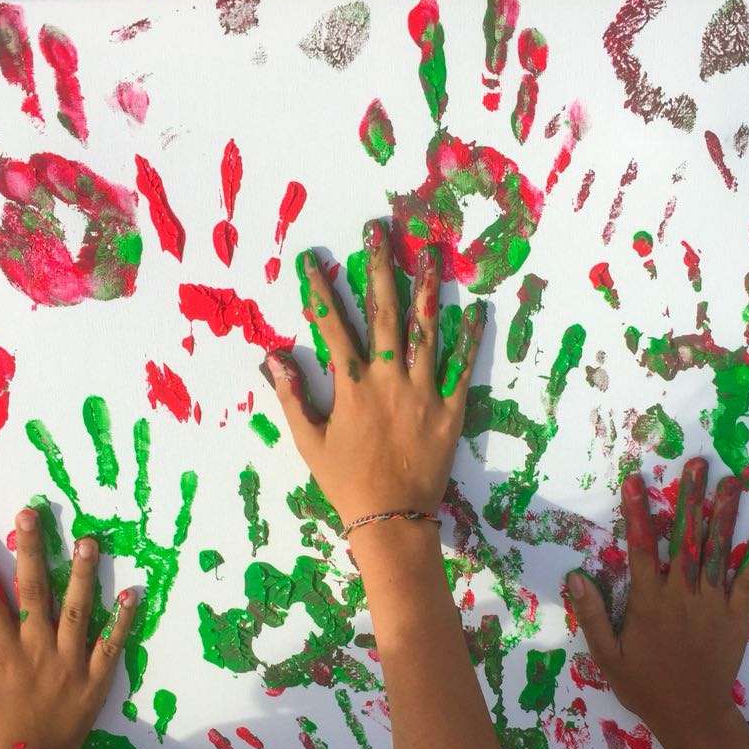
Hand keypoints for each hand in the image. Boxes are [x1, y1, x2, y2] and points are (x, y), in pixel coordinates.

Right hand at [0, 511, 137, 748]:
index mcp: (1, 650)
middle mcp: (36, 648)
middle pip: (33, 590)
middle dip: (31, 548)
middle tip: (32, 512)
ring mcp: (69, 662)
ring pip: (77, 610)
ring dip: (82, 574)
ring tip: (89, 541)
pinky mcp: (95, 678)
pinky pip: (111, 645)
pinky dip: (123, 621)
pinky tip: (133, 594)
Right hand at [264, 218, 484, 526]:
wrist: (391, 517)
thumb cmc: (346, 481)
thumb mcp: (309, 441)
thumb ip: (292, 395)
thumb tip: (272, 357)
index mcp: (351, 386)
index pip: (332, 326)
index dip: (320, 291)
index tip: (312, 260)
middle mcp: (387, 379)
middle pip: (384, 312)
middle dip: (380, 268)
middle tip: (380, 231)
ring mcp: (422, 392)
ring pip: (425, 330)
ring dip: (427, 288)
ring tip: (431, 252)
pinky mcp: (450, 410)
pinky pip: (461, 368)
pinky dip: (469, 338)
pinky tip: (476, 308)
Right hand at [567, 457, 748, 743]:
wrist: (693, 716)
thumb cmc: (645, 686)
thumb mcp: (607, 657)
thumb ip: (592, 615)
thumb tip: (575, 577)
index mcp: (648, 601)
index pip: (641, 547)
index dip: (639, 512)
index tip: (636, 480)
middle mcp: (682, 594)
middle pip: (685, 538)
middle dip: (690, 498)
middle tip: (697, 464)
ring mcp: (713, 603)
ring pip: (718, 551)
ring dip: (725, 514)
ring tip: (732, 481)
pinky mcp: (736, 616)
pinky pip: (748, 581)